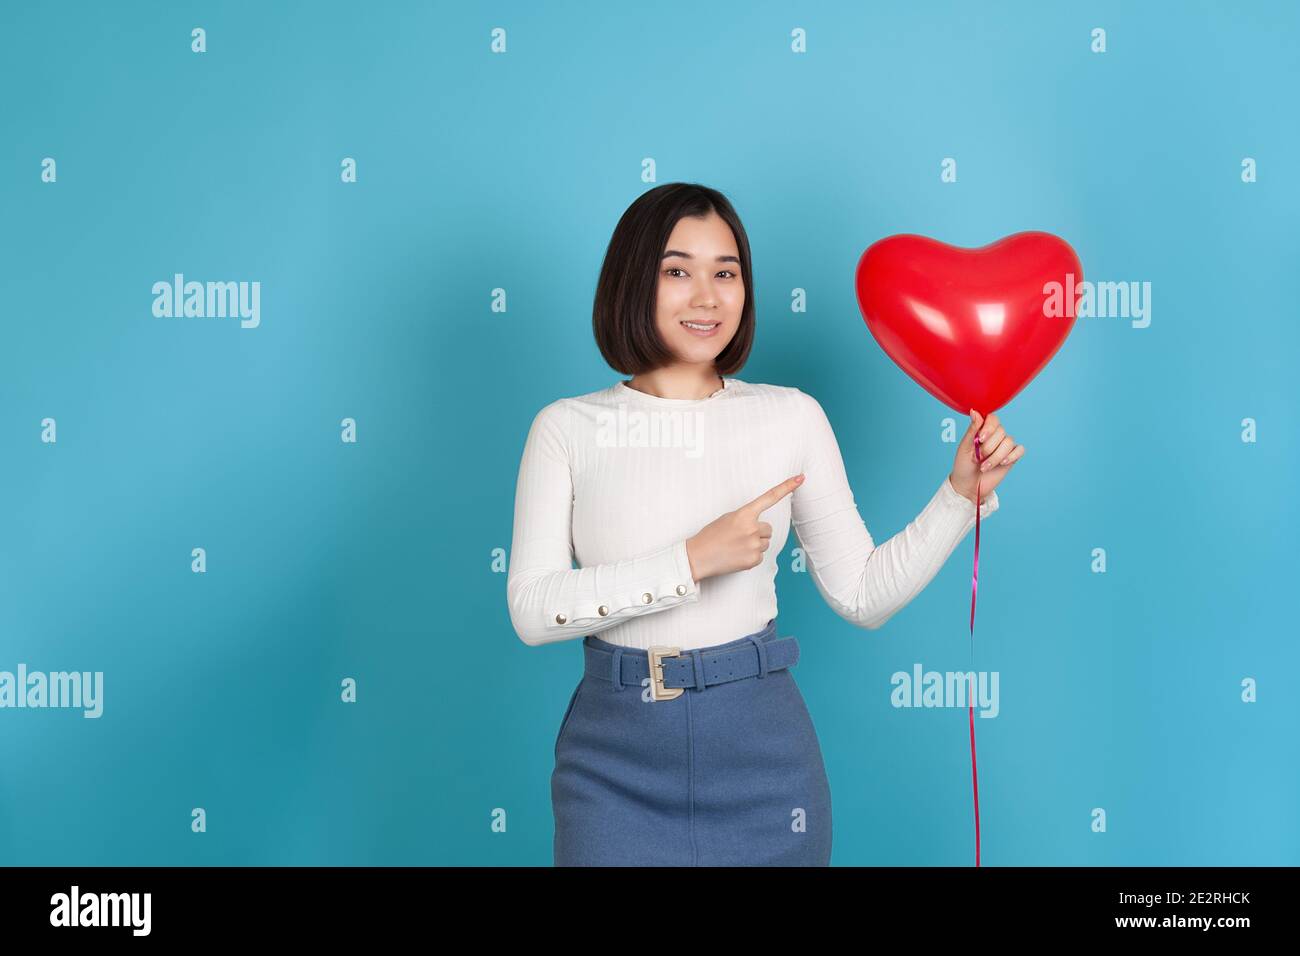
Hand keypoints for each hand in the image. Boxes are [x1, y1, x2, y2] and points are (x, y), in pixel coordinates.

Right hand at [686, 474, 804, 580]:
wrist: (698, 557)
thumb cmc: (711, 536)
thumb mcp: (728, 519)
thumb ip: (746, 518)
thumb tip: (760, 527)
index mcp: (744, 514)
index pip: (770, 497)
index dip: (787, 487)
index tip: (800, 478)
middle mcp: (752, 528)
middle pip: (768, 528)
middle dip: (757, 532)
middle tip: (739, 537)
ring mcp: (754, 544)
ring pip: (765, 543)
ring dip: (754, 545)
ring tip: (736, 547)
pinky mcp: (754, 560)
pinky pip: (760, 556)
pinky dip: (751, 556)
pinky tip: (737, 556)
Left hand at [948, 409, 1022, 504]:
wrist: (968, 485)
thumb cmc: (963, 465)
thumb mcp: (964, 447)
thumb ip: (972, 430)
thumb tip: (974, 411)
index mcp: (982, 430)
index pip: (993, 418)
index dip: (989, 427)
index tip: (981, 439)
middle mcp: (995, 436)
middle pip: (1001, 432)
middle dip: (989, 447)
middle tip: (978, 458)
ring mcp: (1004, 446)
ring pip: (1009, 442)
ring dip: (996, 457)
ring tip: (984, 467)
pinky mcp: (1012, 457)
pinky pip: (1019, 450)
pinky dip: (1011, 456)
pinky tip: (1002, 463)